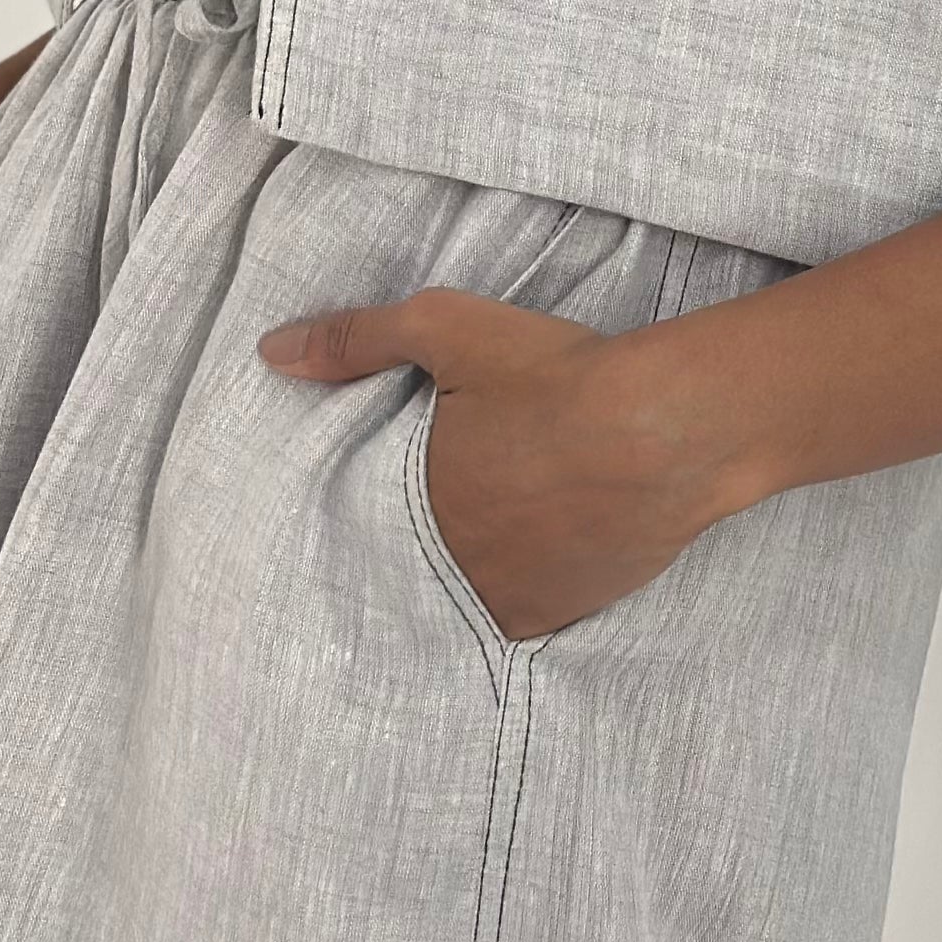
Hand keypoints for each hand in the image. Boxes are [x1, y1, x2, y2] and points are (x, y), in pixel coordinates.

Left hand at [254, 291, 752, 640]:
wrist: (670, 431)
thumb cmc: (559, 378)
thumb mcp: (448, 329)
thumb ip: (359, 339)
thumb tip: (271, 351)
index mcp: (418, 506)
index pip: (372, 520)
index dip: (386, 501)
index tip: (394, 491)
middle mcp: (456, 569)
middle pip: (423, 560)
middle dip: (432, 536)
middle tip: (453, 506)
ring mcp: (514, 599)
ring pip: (472, 591)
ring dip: (476, 567)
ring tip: (494, 533)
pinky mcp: (568, 612)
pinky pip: (528, 611)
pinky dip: (526, 586)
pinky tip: (540, 554)